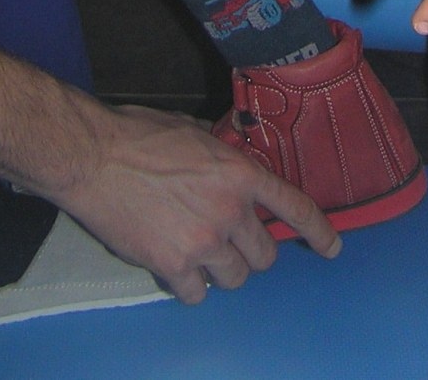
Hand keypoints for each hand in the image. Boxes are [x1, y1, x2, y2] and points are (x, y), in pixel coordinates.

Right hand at [55, 102, 340, 303]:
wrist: (95, 158)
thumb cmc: (140, 136)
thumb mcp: (194, 133)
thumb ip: (221, 153)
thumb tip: (230, 160)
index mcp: (241, 173)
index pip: (294, 206)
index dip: (318, 231)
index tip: (332, 247)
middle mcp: (231, 211)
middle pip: (264, 255)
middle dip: (251, 251)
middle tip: (230, 242)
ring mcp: (204, 242)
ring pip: (235, 277)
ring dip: (221, 270)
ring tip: (199, 252)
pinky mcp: (173, 266)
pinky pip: (197, 294)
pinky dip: (189, 286)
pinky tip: (175, 267)